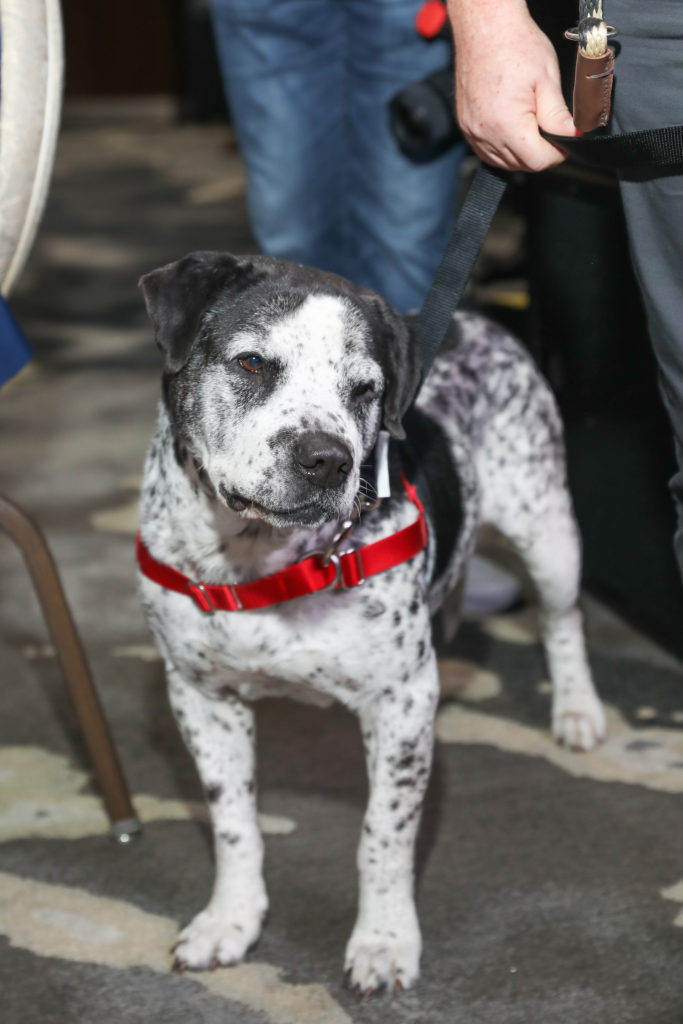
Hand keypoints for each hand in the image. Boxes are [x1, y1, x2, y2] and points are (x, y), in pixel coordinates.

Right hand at [448, 0, 579, 171]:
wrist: (485, 27)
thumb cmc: (515, 45)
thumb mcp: (547, 80)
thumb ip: (559, 116)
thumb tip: (574, 137)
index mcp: (507, 125)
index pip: (538, 161)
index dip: (557, 154)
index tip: (565, 140)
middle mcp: (485, 134)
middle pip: (521, 165)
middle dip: (540, 153)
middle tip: (551, 130)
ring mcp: (472, 132)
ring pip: (503, 162)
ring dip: (521, 153)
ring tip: (532, 127)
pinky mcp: (466, 127)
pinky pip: (487, 152)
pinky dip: (503, 148)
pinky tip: (514, 130)